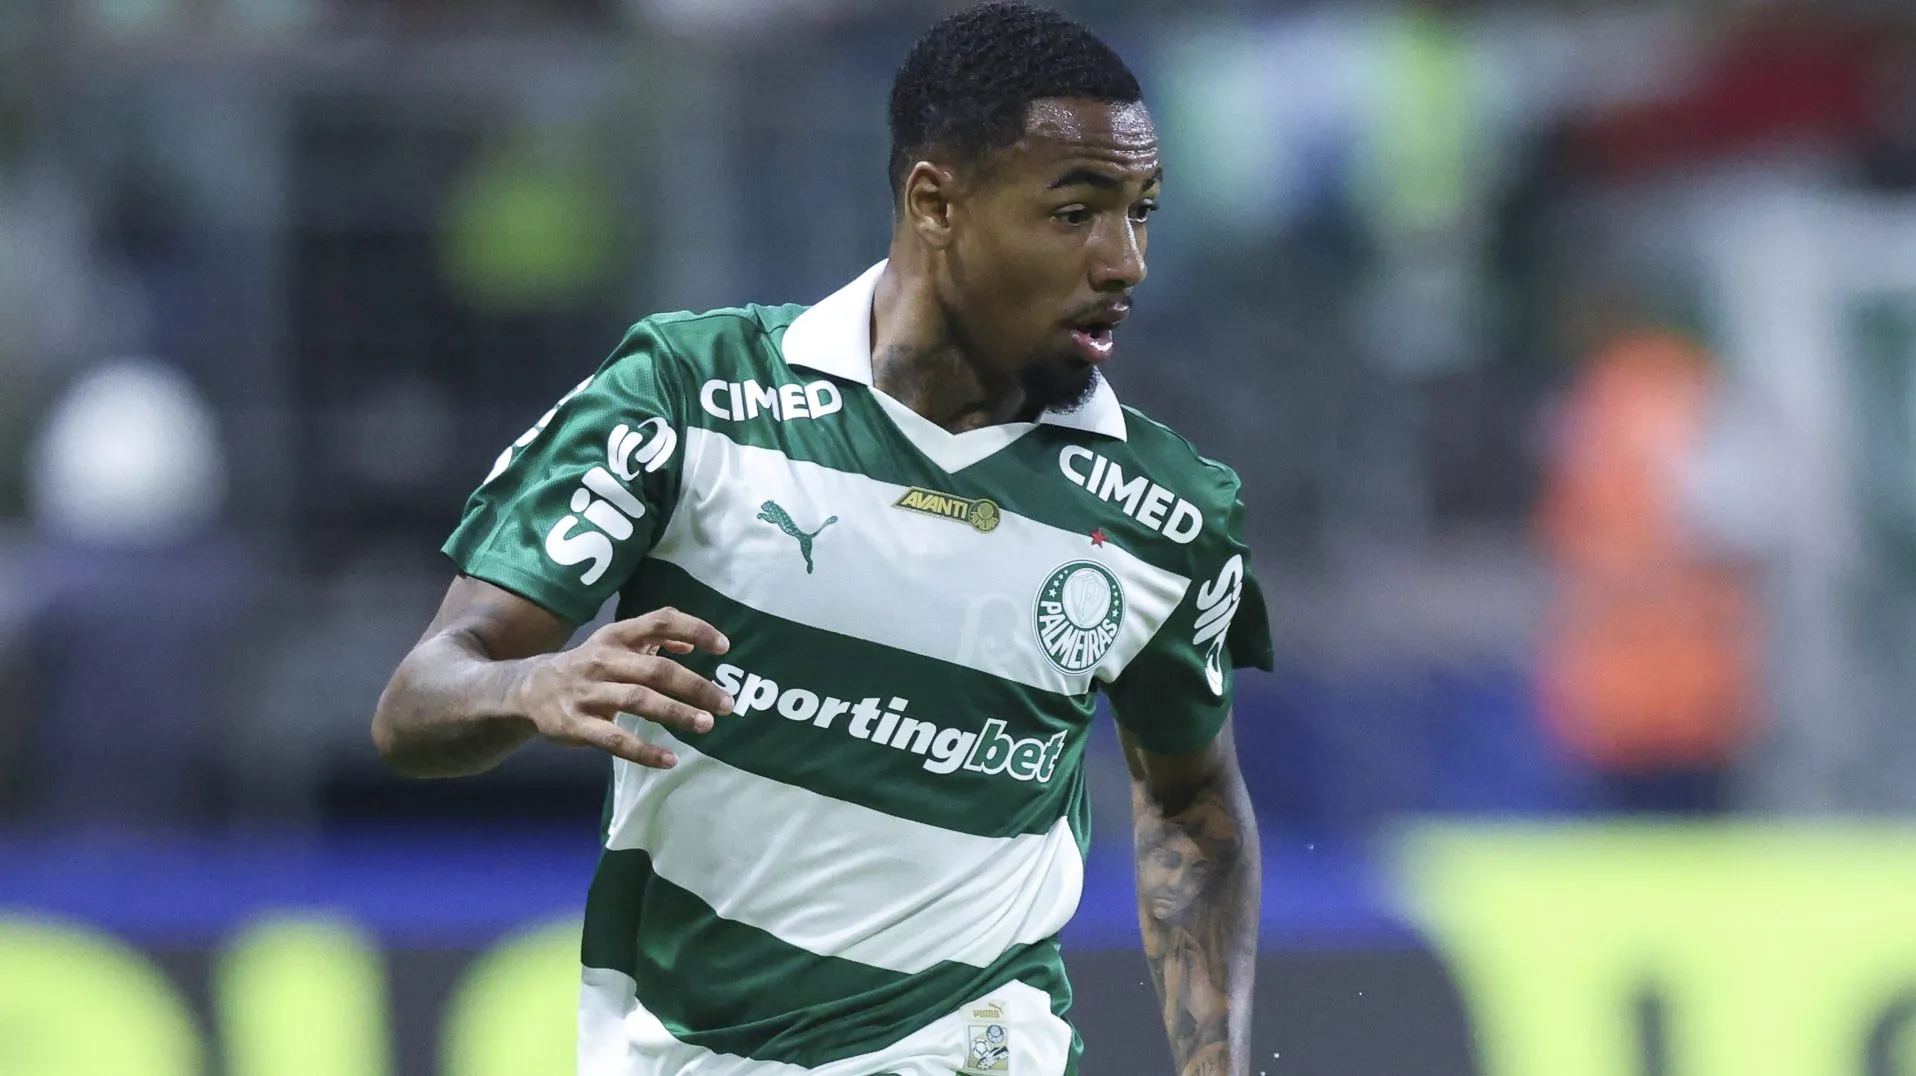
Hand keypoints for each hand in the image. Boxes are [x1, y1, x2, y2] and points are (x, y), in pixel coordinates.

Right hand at [512, 606, 733, 768]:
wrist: (530, 689)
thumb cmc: (588, 666)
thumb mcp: (614, 642)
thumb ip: (653, 639)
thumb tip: (693, 642)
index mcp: (616, 636)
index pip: (660, 622)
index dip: (695, 629)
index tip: (724, 647)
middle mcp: (603, 660)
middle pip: (656, 670)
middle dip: (695, 686)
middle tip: (727, 703)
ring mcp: (589, 693)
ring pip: (639, 701)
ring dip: (676, 713)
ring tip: (706, 725)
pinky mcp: (577, 724)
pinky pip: (615, 739)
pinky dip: (644, 751)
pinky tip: (669, 759)